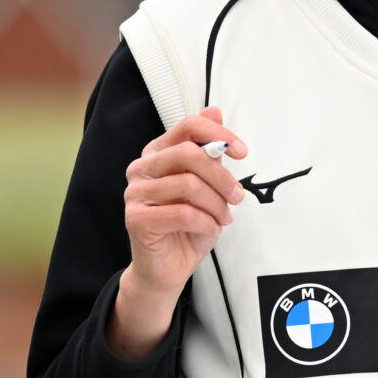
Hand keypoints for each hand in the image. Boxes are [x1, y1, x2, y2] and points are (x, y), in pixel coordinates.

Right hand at [108, 109, 248, 358]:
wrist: (168, 268)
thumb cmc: (188, 225)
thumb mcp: (207, 185)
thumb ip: (209, 150)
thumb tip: (215, 110)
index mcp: (157, 152)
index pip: (188, 127)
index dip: (219, 134)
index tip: (242, 151)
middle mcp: (142, 168)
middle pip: (189, 154)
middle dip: (222, 177)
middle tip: (238, 197)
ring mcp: (135, 193)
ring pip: (189, 186)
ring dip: (216, 205)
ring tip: (223, 218)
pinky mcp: (136, 218)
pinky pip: (182, 213)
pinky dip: (205, 223)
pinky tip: (210, 229)